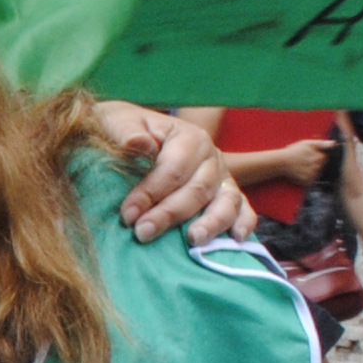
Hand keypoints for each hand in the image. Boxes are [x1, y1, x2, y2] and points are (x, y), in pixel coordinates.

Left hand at [102, 106, 241, 243]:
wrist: (136, 132)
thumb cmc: (126, 131)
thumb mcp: (118, 123)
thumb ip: (125, 131)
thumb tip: (136, 143)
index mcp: (188, 137)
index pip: (173, 169)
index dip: (151, 193)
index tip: (128, 214)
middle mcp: (210, 156)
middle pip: (197, 189)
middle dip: (170, 214)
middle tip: (143, 232)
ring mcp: (222, 176)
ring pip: (226, 201)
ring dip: (211, 222)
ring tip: (192, 240)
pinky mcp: (227, 193)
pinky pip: (243, 209)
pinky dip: (244, 223)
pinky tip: (235, 239)